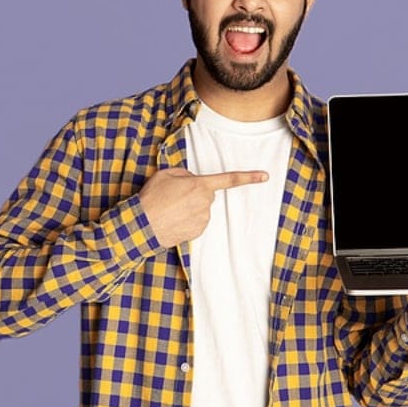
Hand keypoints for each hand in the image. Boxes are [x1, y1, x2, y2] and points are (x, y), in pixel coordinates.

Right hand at [137, 167, 267, 247]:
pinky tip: (172, 220)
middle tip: (173, 197)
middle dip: (194, 194)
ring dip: (189, 208)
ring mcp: (202, 220)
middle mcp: (205, 203)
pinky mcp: (197, 232)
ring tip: (169, 210)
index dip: (249, 177)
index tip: (265, 176)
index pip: (229, 180)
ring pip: (201, 210)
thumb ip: (184, 174)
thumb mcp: (165, 174)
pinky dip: (186, 221)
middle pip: (206, 195)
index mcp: (200, 185)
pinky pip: (196, 223)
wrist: (142, 225)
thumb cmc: (152, 198)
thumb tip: (191, 180)